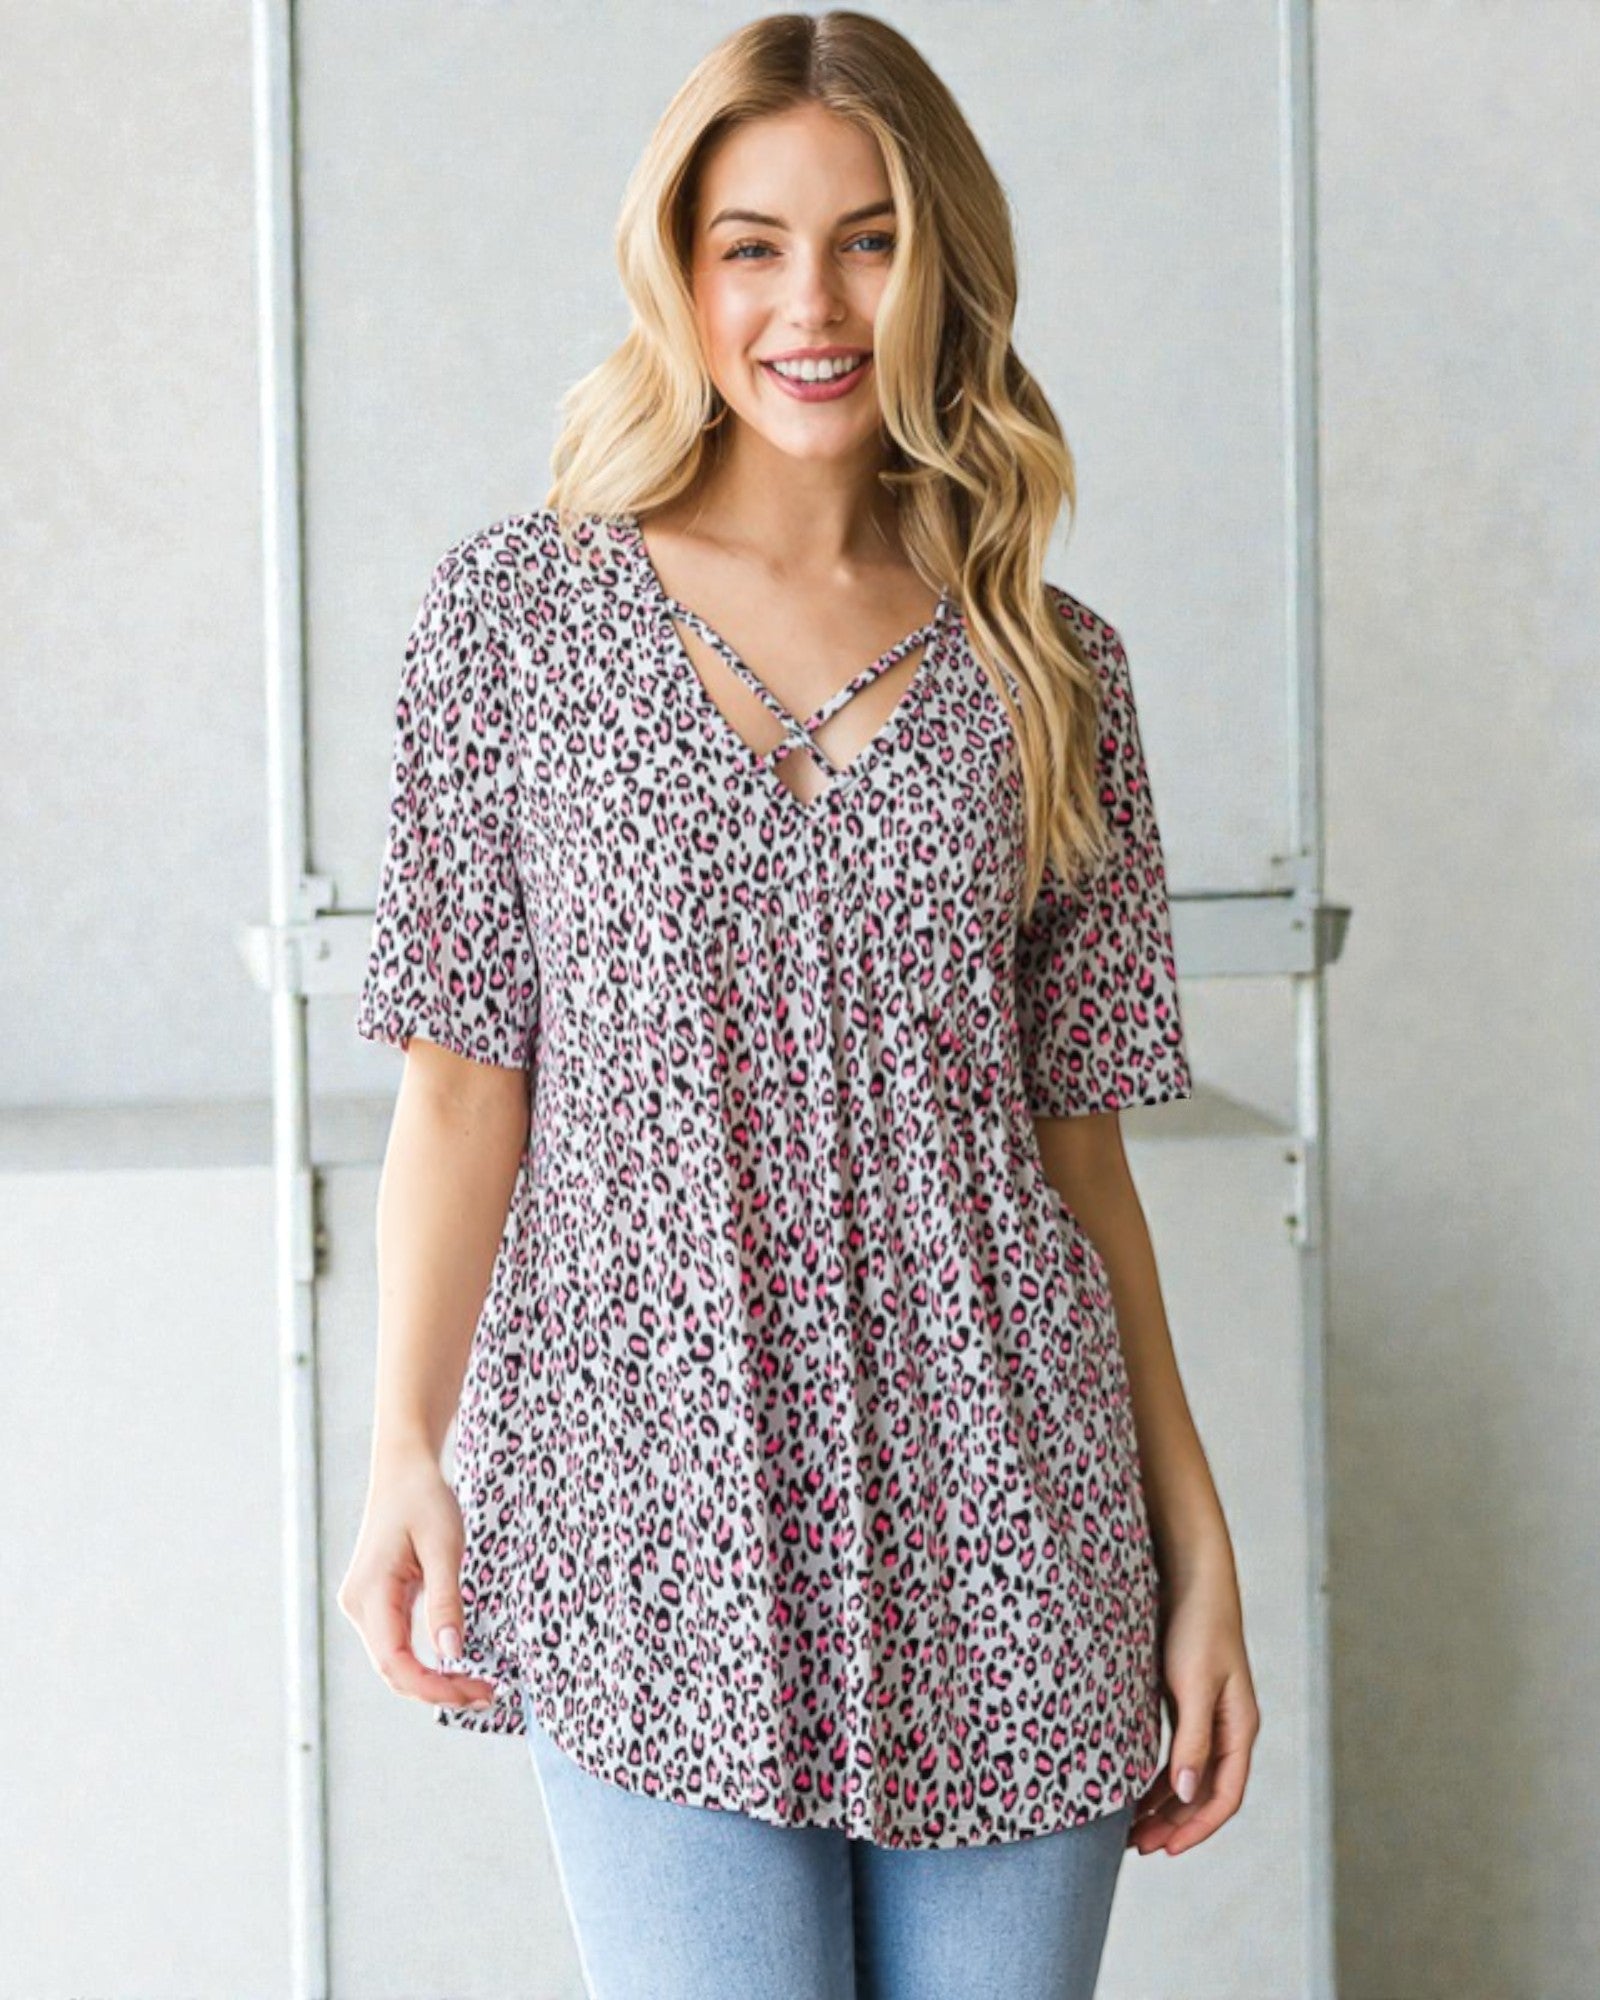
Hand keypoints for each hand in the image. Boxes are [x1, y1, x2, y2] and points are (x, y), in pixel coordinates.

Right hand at [336, 1439, 497, 1711]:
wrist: (404, 1469)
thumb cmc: (424, 1498)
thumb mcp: (444, 1546)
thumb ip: (446, 1601)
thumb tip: (452, 1654)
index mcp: (370, 1593)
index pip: (394, 1661)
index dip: (431, 1686)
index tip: (471, 1691)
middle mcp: (358, 1605)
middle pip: (394, 1669)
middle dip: (438, 1690)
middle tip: (486, 1694)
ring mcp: (364, 1605)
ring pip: (395, 1662)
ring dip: (433, 1680)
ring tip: (478, 1687)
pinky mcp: (377, 1602)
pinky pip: (398, 1645)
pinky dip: (426, 1663)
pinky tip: (456, 1667)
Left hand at [1126, 1555, 1258, 1855]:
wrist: (1191, 1573)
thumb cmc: (1197, 1624)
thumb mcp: (1193, 1684)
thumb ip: (1191, 1739)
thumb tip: (1185, 1791)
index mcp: (1239, 1728)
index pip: (1223, 1797)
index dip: (1195, 1828)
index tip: (1164, 1850)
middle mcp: (1228, 1728)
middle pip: (1205, 1793)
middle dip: (1174, 1823)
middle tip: (1137, 1846)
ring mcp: (1207, 1714)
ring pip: (1189, 1775)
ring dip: (1163, 1804)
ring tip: (1130, 1828)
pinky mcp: (1186, 1698)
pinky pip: (1176, 1752)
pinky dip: (1157, 1775)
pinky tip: (1133, 1788)